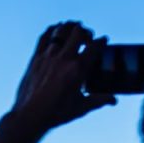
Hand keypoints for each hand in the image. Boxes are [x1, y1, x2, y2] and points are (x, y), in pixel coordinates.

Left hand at [10, 21, 115, 135]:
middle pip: (78, 32)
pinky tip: (55, 30)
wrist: (30, 115)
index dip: (102, 41)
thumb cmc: (57, 113)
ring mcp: (48, 56)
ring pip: (61, 30)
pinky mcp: (35, 58)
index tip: (104, 40)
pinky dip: (52, 30)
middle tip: (88, 37)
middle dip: (87, 31)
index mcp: (78, 69)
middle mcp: (63, 58)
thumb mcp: (81, 107)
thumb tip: (113, 100)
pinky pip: (44, 36)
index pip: (94, 47)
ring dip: (70, 27)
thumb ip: (99, 100)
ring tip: (74, 28)